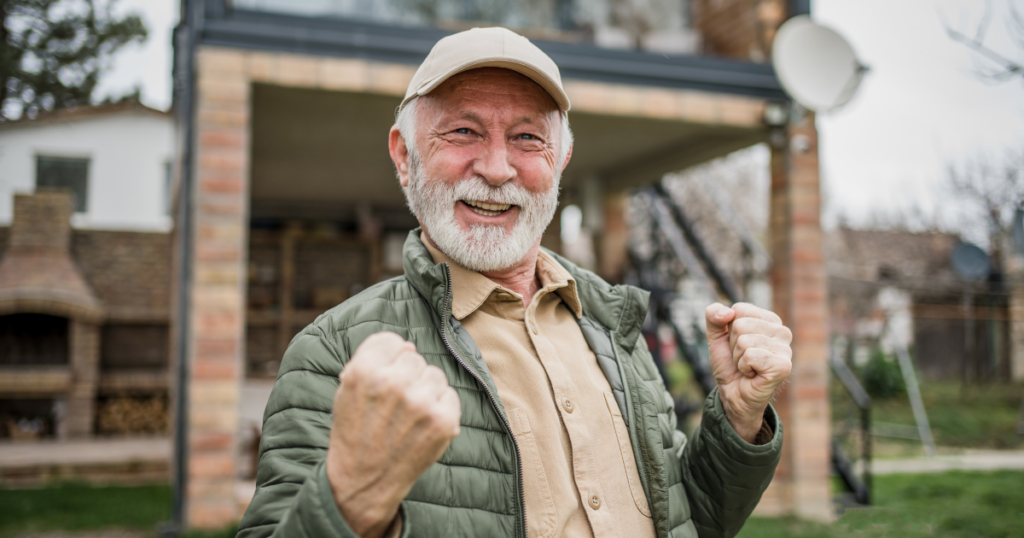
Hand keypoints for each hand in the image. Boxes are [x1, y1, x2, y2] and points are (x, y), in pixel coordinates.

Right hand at [326, 332, 461, 537]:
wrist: (363, 482)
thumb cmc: (355, 433)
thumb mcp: (347, 391)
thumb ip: (372, 361)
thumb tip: (409, 347)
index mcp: (364, 371)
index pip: (391, 341)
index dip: (388, 359)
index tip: (383, 378)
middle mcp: (393, 382)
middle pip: (414, 358)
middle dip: (406, 377)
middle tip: (393, 406)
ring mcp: (421, 402)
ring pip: (434, 375)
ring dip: (425, 391)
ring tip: (407, 417)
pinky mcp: (443, 420)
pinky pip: (450, 395)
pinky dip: (440, 408)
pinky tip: (422, 426)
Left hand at [705, 303, 792, 442]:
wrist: (733, 394)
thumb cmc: (730, 365)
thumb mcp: (716, 337)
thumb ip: (714, 316)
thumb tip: (727, 312)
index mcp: (770, 320)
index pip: (739, 309)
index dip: (729, 330)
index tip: (738, 346)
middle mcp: (782, 332)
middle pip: (740, 325)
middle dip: (733, 345)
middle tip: (743, 359)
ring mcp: (785, 349)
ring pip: (743, 341)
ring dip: (738, 358)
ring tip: (748, 368)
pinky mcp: (783, 366)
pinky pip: (750, 356)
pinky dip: (744, 367)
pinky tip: (753, 375)